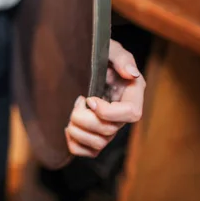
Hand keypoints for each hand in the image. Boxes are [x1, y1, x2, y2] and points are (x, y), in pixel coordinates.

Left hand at [65, 40, 145, 157]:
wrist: (82, 62)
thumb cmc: (99, 54)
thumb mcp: (110, 48)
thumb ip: (122, 58)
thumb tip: (131, 74)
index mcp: (132, 95)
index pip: (131, 114)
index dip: (108, 112)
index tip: (89, 99)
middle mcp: (122, 115)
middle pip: (110, 131)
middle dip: (85, 119)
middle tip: (76, 102)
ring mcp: (109, 127)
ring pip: (99, 145)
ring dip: (78, 131)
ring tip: (71, 114)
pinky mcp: (94, 136)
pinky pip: (87, 152)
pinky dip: (74, 144)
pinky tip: (67, 128)